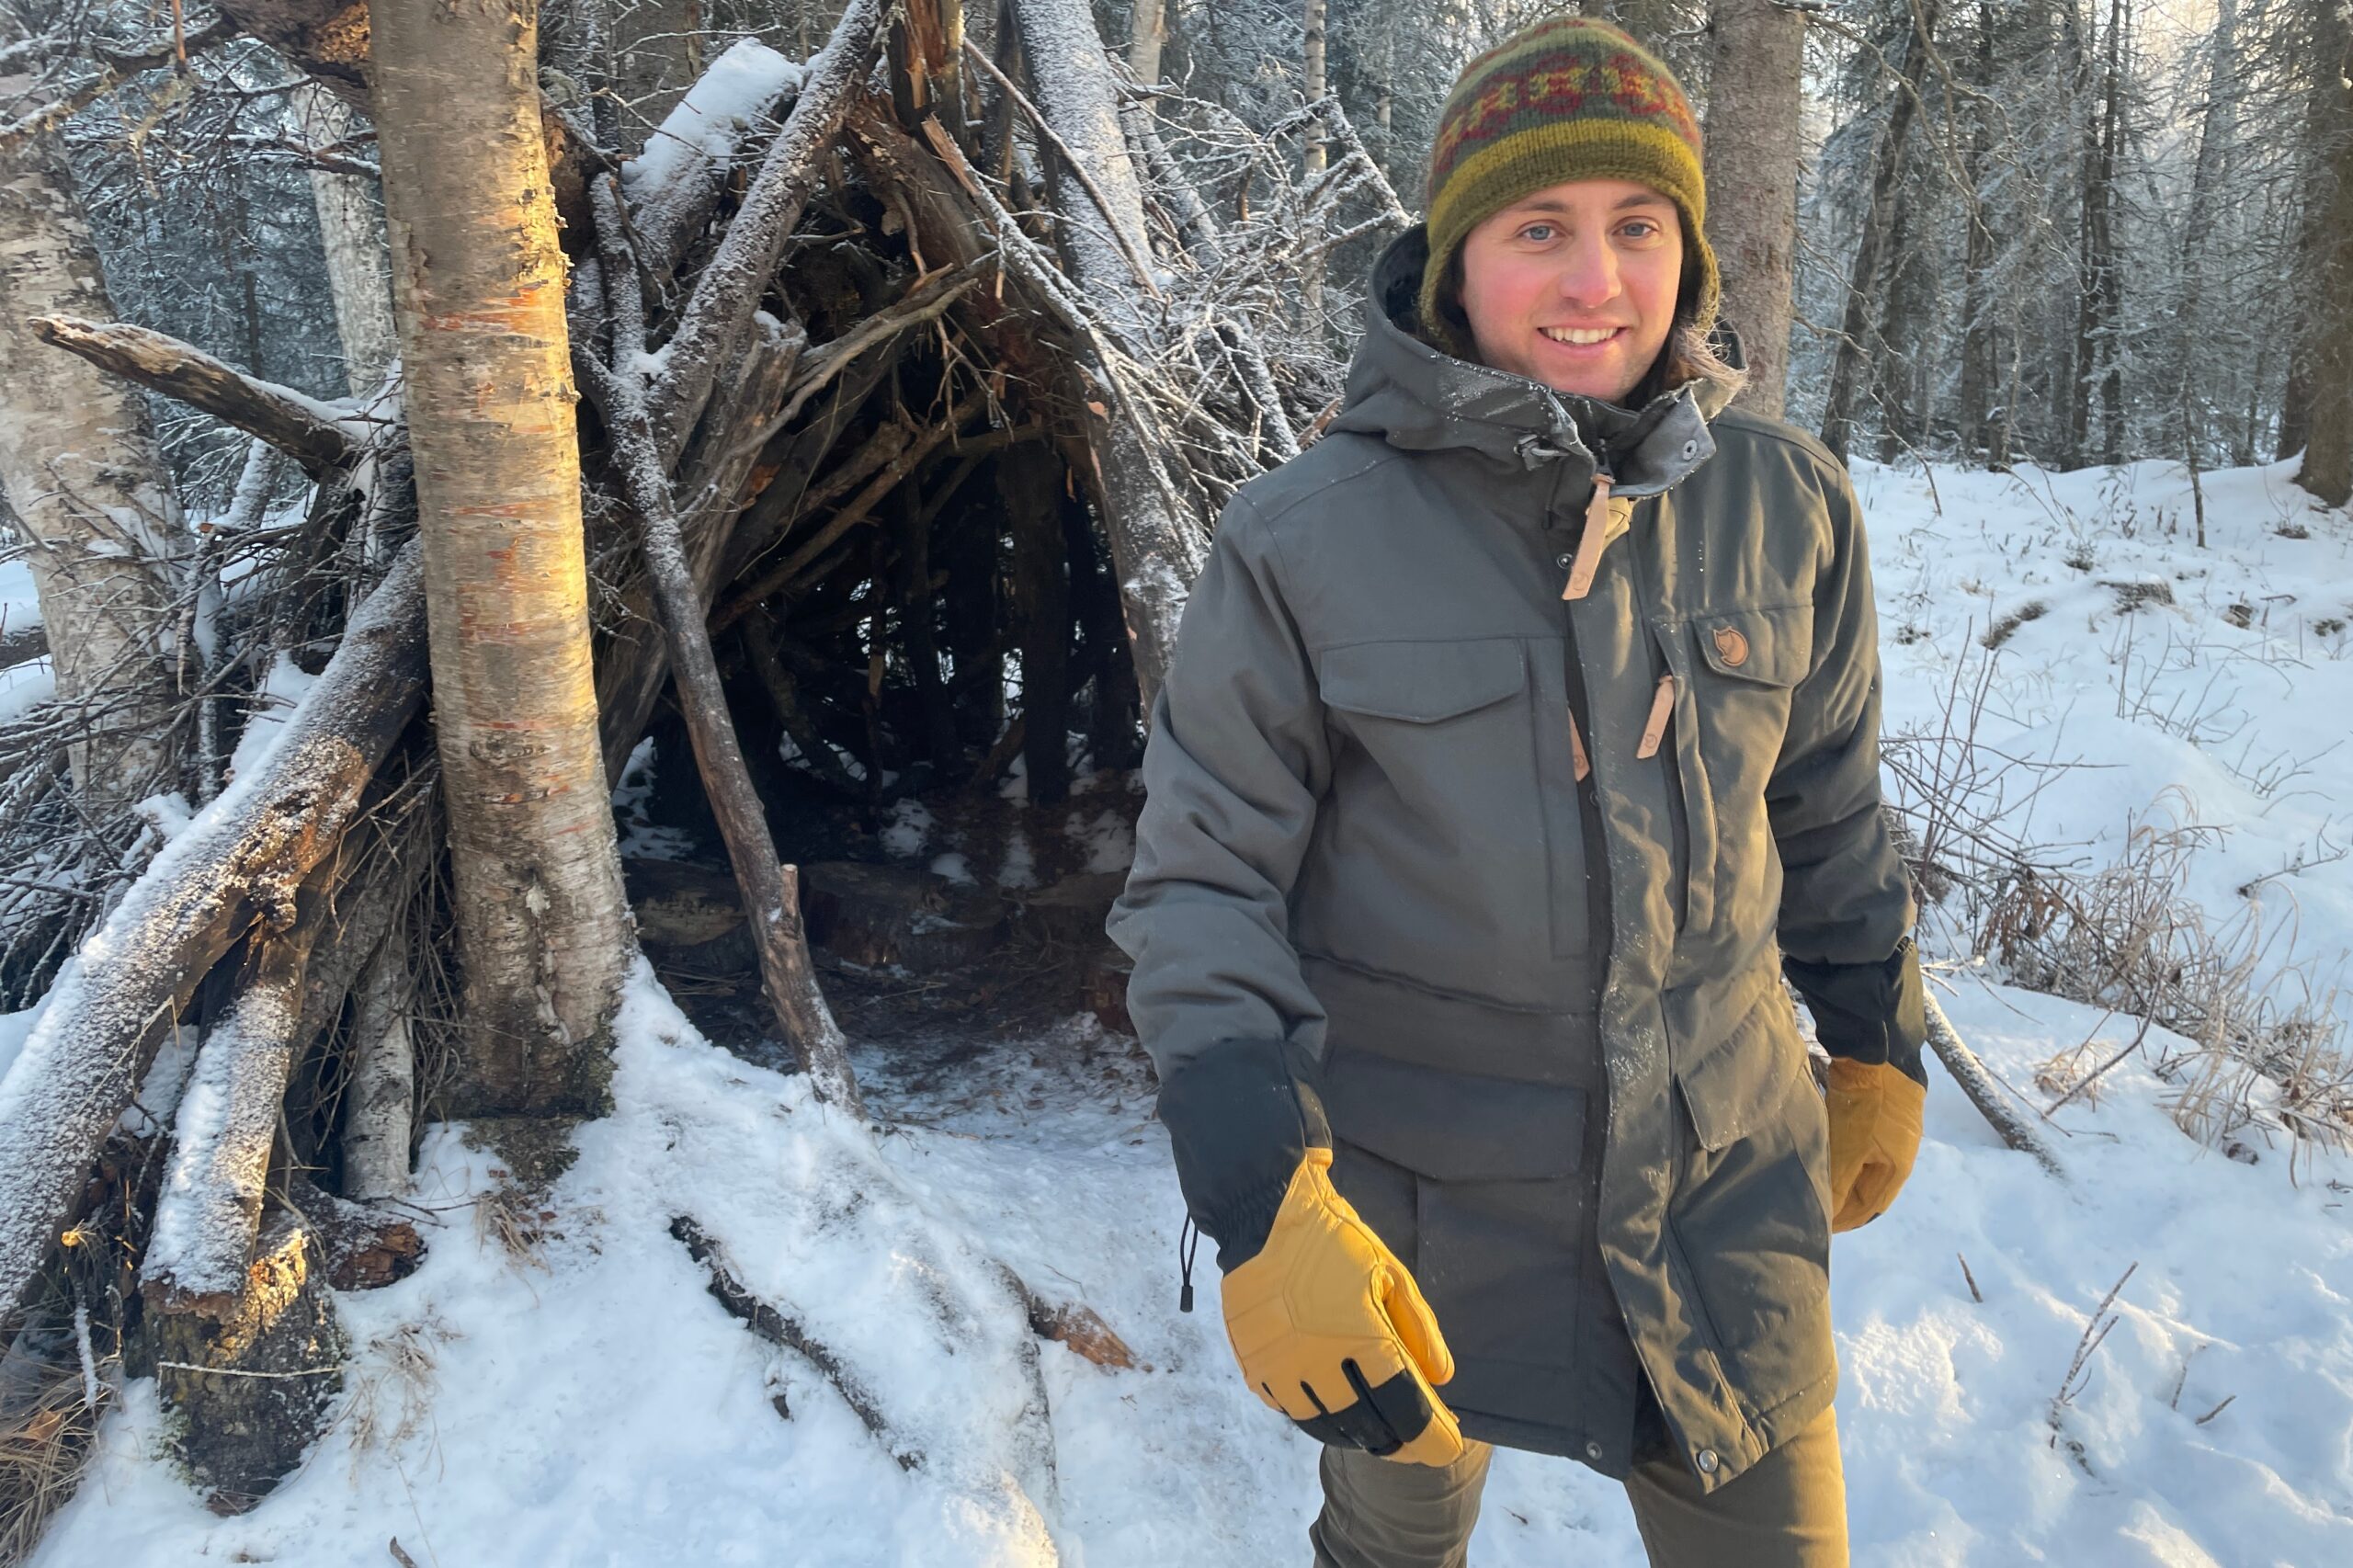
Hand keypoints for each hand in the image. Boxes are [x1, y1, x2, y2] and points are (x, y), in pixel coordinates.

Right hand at [1218, 1149, 1464, 1464]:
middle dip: (1402, 1442)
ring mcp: (1285, 1375)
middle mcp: (1322, 1367)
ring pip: (1332, 1429)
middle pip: (1372, 1431)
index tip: (1449, 1443)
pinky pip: (1296, 1413)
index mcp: (1363, 1341)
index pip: (1407, 1414)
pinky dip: (1323, 1417)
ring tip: (1379, 1425)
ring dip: (1361, 1433)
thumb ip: (1419, 1330)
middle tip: (1416, 1436)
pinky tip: (1337, 1405)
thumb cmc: (1334, 1243)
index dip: (1433, 1438)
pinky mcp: (1258, 1374)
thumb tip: (1441, 1379)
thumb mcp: (1389, 1274)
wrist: (1261, 1221)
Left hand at [1824, 1057, 1925, 1230]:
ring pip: (1865, 1165)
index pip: (1870, 1207)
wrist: (1879, 1053)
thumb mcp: (1848, 1148)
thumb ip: (1839, 1183)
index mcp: (1898, 1168)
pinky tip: (1828, 1153)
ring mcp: (1892, 1132)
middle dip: (1845, 1201)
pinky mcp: (1879, 1113)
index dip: (1846, 1219)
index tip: (1823, 1228)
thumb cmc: (1865, 1107)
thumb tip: (1828, 1214)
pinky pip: (1861, 1145)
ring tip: (1819, 1184)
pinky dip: (1845, 1155)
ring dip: (1844, 1177)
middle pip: (1870, 1187)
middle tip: (1818, 1209)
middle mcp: (1899, 1153)